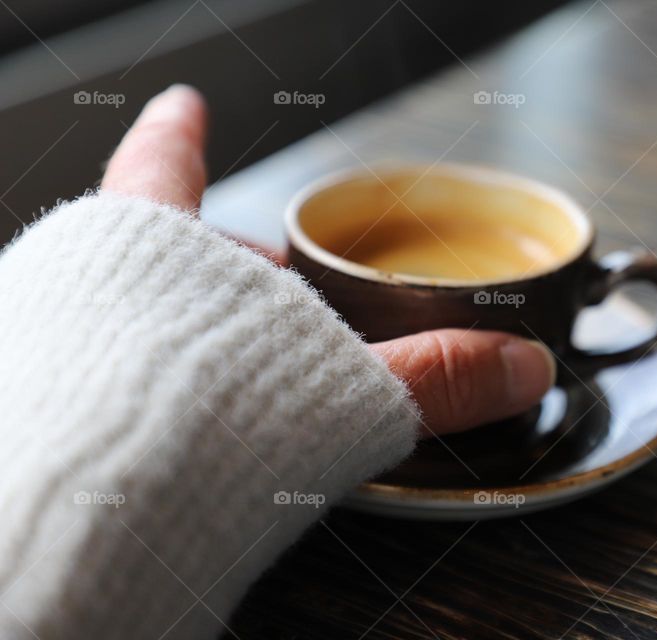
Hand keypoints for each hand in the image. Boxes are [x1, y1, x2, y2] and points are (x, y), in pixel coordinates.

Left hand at [103, 85, 555, 436]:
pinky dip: (161, 386)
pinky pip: (119, 376)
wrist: (100, 512)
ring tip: (233, 371)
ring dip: (184, 332)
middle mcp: (102, 286)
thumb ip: (437, 376)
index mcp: (166, 251)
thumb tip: (516, 367)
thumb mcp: (345, 390)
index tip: (182, 105)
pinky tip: (194, 424)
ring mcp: (78, 345)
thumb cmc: (189, 427)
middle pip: (162, 252)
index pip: (165, 163)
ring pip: (134, 316)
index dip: (177, 133)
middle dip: (211, 269)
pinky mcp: (72, 409)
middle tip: (258, 295)